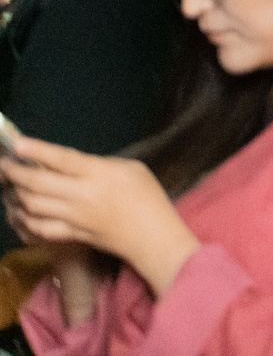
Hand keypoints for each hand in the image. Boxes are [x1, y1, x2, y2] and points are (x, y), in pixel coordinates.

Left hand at [0, 139, 198, 295]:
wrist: (151, 235)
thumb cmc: (147, 196)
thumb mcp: (131, 168)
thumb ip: (98, 165)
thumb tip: (69, 164)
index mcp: (100, 174)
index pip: (62, 160)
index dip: (37, 150)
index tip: (16, 143)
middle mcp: (82, 196)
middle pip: (38, 184)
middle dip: (15, 173)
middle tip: (4, 165)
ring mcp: (73, 218)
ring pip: (32, 206)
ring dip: (15, 194)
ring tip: (9, 185)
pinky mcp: (70, 235)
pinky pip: (38, 227)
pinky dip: (23, 219)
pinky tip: (19, 211)